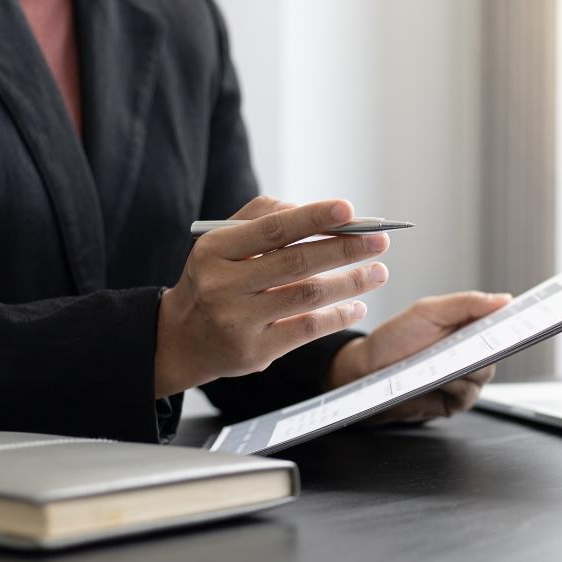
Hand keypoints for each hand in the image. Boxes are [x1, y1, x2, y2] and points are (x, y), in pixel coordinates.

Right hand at [155, 196, 389, 396]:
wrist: (182, 339)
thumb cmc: (214, 280)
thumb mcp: (221, 244)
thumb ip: (261, 218)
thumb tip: (310, 210)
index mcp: (214, 249)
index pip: (273, 228)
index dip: (313, 217)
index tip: (349, 209)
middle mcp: (222, 285)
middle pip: (296, 262)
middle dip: (345, 249)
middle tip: (380, 240)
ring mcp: (238, 321)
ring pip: (307, 296)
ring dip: (350, 283)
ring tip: (379, 272)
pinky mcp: (255, 351)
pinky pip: (307, 329)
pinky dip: (338, 316)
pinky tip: (358, 306)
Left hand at [328, 291, 511, 423]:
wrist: (366, 371)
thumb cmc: (394, 339)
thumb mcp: (428, 311)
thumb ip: (466, 303)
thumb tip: (505, 299)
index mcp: (468, 327)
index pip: (500, 323)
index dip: (514, 320)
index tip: (521, 317)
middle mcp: (470, 353)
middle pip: (496, 350)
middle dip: (486, 344)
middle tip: (472, 339)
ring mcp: (464, 378)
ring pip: (483, 373)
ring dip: (465, 365)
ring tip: (444, 359)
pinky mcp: (454, 401)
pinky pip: (467, 394)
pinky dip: (454, 384)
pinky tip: (439, 378)